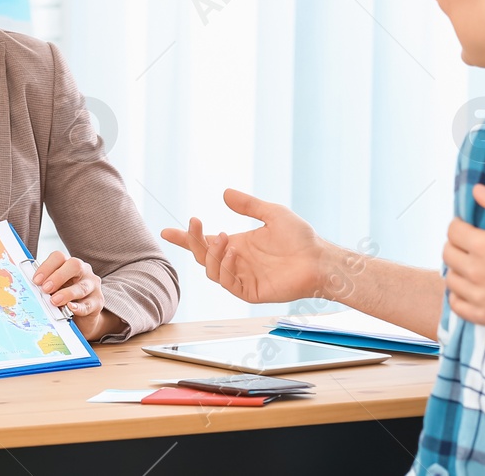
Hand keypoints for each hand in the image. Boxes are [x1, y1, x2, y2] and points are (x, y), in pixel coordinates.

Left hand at [32, 252, 122, 341]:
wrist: (82, 319)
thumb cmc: (64, 300)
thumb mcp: (54, 291)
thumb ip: (44, 287)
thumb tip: (27, 287)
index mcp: (69, 265)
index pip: (59, 257)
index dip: (46, 267)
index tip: (36, 280)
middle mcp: (83, 271)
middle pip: (74, 265)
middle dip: (59, 276)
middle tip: (45, 288)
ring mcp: (93, 286)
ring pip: (82, 286)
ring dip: (67, 293)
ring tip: (54, 301)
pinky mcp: (98, 302)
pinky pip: (89, 304)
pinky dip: (79, 307)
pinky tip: (71, 308)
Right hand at [160, 188, 327, 303]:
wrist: (318, 259)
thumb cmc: (299, 238)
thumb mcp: (272, 213)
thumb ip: (248, 205)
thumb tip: (225, 193)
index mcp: (238, 245)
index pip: (205, 242)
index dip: (185, 237)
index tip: (166, 231)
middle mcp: (236, 261)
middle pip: (202, 255)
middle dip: (192, 240)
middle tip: (194, 222)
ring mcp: (241, 277)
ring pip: (211, 270)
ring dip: (212, 252)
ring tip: (224, 236)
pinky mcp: (249, 291)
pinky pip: (227, 282)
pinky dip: (225, 267)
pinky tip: (233, 252)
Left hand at [443, 184, 484, 327]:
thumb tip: (477, 191)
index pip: (453, 231)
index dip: (459, 225)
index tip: (466, 227)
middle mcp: (477, 272)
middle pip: (448, 253)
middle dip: (456, 244)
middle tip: (470, 244)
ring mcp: (480, 297)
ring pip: (450, 279)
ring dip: (457, 269)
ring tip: (472, 265)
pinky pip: (456, 305)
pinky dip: (459, 295)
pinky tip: (471, 288)